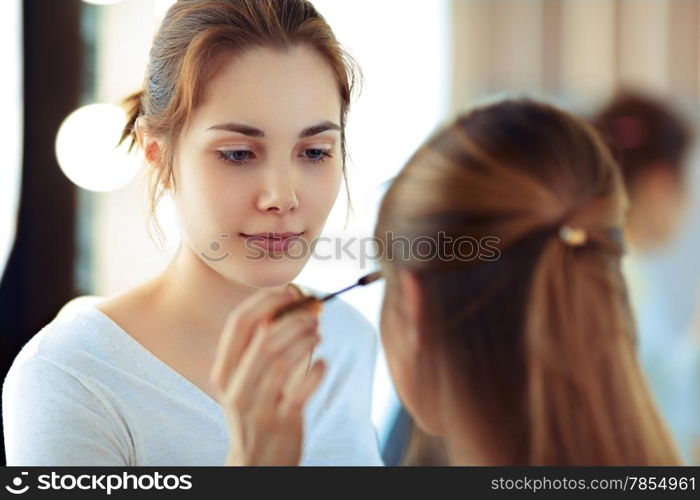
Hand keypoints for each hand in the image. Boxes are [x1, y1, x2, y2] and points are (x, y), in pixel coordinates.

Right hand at [209, 288, 325, 465]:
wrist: (257, 464)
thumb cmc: (256, 412)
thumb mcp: (247, 381)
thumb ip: (263, 347)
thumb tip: (291, 306)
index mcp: (223, 372)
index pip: (238, 325)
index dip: (265, 302)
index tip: (289, 293)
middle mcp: (235, 388)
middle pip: (264, 339)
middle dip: (293, 320)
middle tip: (313, 314)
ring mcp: (257, 407)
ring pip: (283, 362)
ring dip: (305, 340)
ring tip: (318, 332)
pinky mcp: (282, 422)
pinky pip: (301, 390)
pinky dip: (315, 371)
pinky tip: (322, 363)